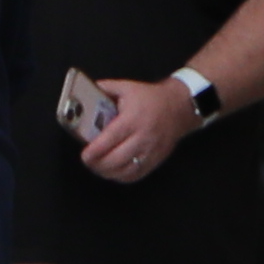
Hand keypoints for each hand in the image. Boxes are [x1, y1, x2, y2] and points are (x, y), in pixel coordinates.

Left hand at [76, 77, 193, 182]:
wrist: (179, 107)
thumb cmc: (150, 97)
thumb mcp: (127, 87)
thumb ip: (105, 88)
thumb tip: (86, 91)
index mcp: (132, 119)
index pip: (110, 139)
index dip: (94, 151)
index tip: (84, 155)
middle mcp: (142, 137)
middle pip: (116, 159)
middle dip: (97, 164)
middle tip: (88, 161)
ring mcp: (150, 151)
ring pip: (126, 171)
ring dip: (108, 173)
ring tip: (98, 167)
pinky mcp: (156, 159)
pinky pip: (137, 175)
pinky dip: (122, 177)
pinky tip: (114, 172)